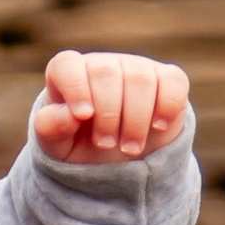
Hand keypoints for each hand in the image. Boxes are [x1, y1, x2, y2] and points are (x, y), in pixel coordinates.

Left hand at [31, 48, 191, 165]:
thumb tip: (71, 116)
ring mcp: (136, 68)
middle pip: (106, 73)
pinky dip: (167, 105)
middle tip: (106, 145)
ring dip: (136, 119)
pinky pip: (172, 81)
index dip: (75, 88)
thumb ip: (51, 128)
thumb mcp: (57, 145)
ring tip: (129, 148)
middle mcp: (102, 65)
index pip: (67, 66)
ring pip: (141, 78)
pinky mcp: (167, 79)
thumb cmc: (80, 146)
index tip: (84, 117)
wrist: (116, 159)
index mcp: (68, 74)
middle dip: (108, 115)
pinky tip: (158, 127)